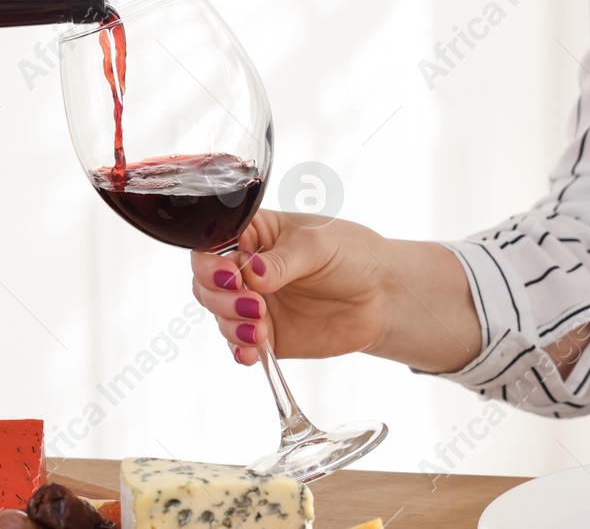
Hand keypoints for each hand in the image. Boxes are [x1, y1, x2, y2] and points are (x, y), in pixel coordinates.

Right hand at [190, 212, 483, 373]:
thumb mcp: (317, 245)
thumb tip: (251, 273)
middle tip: (254, 304)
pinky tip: (252, 353)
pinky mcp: (267, 335)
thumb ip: (282, 261)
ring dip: (230, 325)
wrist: (382, 295)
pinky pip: (240, 345)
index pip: (211, 246)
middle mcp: (245, 269)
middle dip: (221, 297)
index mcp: (252, 235)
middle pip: (206, 284)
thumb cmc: (351, 254)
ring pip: (218, 316)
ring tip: (260, 329)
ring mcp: (254, 303)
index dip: (210, 263)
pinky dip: (240, 350)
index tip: (230, 275)